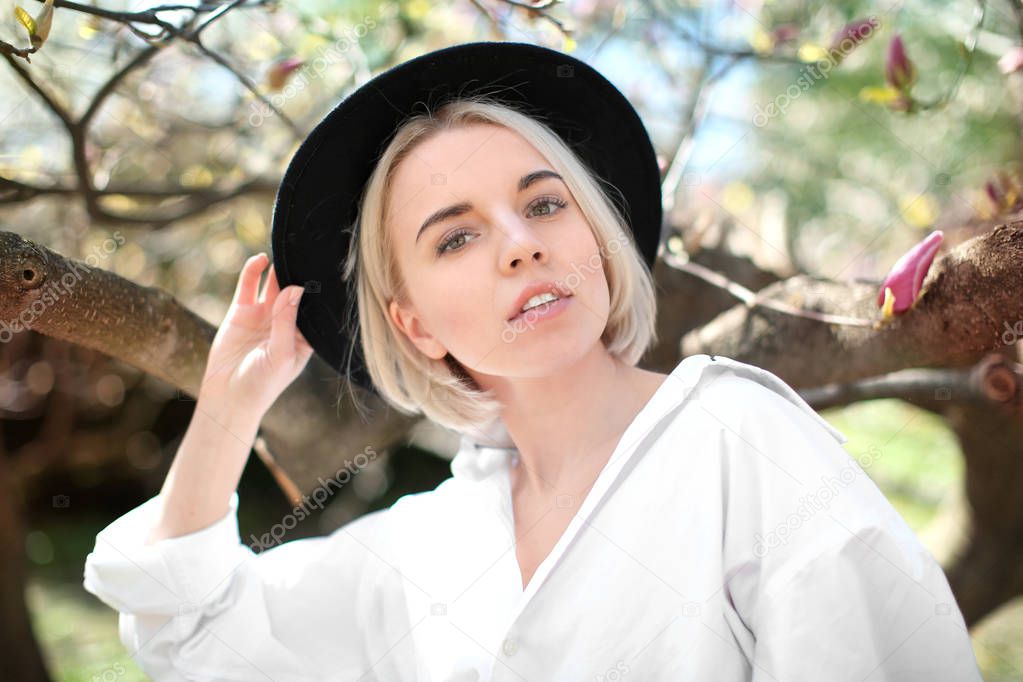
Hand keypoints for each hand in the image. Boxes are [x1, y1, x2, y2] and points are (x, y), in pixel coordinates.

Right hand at [199, 253, 313, 417]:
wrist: (227, 397)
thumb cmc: (262, 384)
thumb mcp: (280, 355)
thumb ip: (286, 322)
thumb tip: (294, 289)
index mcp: (303, 336)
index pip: (315, 308)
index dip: (319, 291)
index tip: (327, 268)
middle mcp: (286, 322)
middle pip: (295, 291)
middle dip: (300, 273)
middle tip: (308, 250)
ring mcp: (264, 315)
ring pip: (273, 284)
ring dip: (279, 268)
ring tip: (286, 248)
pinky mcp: (241, 311)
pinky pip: (248, 285)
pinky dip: (253, 271)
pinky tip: (261, 259)